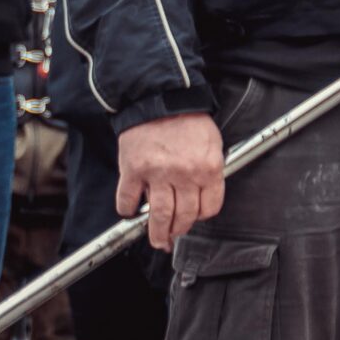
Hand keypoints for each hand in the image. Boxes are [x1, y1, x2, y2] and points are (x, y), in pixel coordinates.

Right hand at [116, 113, 224, 250]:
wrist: (160, 98)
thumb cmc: (188, 119)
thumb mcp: (212, 144)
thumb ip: (210, 170)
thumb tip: (204, 194)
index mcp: (208, 169)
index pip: (210, 207)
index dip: (202, 216)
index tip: (196, 218)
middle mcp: (185, 175)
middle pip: (185, 216)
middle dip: (180, 230)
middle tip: (174, 237)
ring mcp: (157, 174)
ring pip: (159, 215)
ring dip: (157, 233)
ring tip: (157, 240)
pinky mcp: (133, 170)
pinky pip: (128, 200)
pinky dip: (127, 210)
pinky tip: (130, 213)